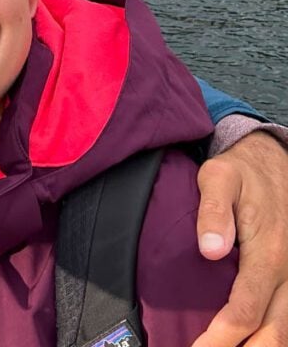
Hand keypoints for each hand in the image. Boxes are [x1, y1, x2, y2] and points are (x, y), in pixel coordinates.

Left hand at [192, 131, 287, 346]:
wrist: (273, 162)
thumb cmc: (241, 171)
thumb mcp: (219, 176)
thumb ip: (213, 209)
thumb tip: (210, 249)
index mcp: (269, 253)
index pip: (246, 310)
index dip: (223, 337)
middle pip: (273, 334)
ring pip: (284, 331)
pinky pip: (286, 318)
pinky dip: (269, 336)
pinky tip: (246, 341)